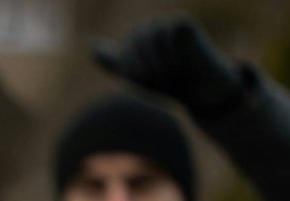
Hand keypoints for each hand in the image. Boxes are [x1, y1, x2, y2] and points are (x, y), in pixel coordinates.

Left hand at [93, 16, 244, 115]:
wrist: (199, 88)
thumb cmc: (165, 83)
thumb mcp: (135, 76)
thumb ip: (113, 61)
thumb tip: (90, 44)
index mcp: (134, 41)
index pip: (125, 53)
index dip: (134, 69)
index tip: (145, 82)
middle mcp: (149, 28)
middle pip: (137, 42)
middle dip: (147, 66)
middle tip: (160, 81)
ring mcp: (166, 24)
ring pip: (153, 36)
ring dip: (162, 60)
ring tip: (172, 73)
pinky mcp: (183, 23)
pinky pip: (172, 30)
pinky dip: (176, 50)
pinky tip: (185, 60)